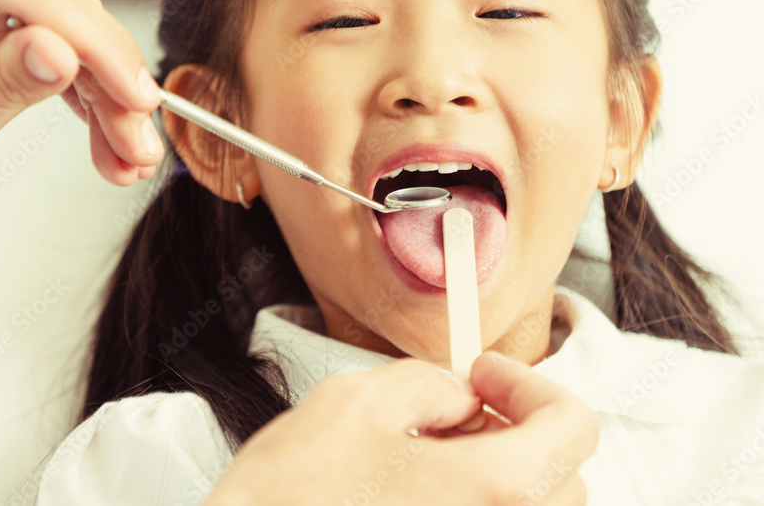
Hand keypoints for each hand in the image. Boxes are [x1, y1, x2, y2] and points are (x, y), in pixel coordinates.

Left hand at [0, 0, 163, 241]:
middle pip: (64, 13)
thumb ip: (1, 88)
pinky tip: (102, 131)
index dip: (102, 50)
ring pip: (67, 32)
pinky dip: (79, 91)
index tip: (138, 101)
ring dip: (103, 95)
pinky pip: (47, 42)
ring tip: (125, 152)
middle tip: (137, 142)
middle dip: (111, 82)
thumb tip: (64, 53)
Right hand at [207, 352, 598, 505]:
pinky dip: (473, 503)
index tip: (484, 375)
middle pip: (564, 476)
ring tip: (430, 456)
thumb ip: (429, 384)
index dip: (532, 384)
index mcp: (494, 490)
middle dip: (519, 428)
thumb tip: (458, 398)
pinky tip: (414, 492)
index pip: (574, 428)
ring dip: (498, 472)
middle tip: (460, 409)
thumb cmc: (293, 499)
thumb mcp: (358, 402)